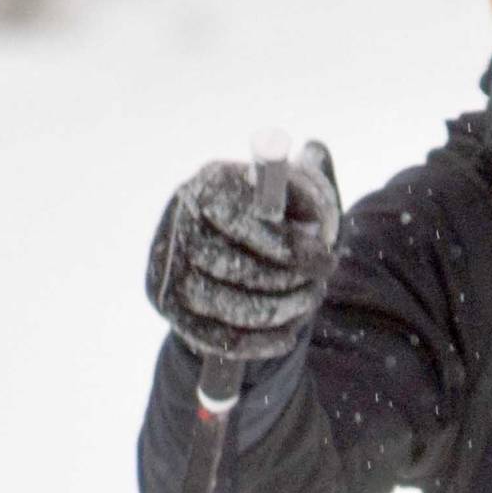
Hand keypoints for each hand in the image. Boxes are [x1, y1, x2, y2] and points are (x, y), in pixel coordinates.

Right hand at [144, 140, 340, 360]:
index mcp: (209, 184)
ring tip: (306, 303)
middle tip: (320, 286)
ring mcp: (167, 267)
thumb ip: (311, 178)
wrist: (230, 258)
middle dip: (288, 282)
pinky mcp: (168, 305)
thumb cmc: (274, 221)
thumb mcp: (295, 196)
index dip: (287, 245)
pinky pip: (215, 336)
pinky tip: (287, 334)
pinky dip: (258, 341)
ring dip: (278, 311)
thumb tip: (316, 151)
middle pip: (234, 267)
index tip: (325, 258)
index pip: (241, 219)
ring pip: (226, 305)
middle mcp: (178, 221)